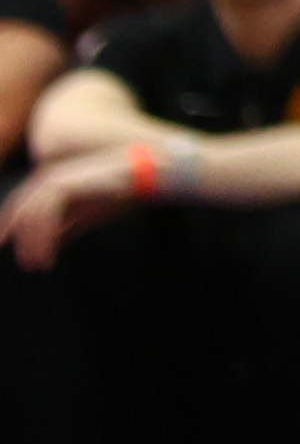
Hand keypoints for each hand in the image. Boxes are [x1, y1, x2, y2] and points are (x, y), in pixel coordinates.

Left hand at [0, 141, 146, 266]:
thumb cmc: (118, 192)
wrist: (141, 177)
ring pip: (31, 217)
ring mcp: (55, 180)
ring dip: (31, 244)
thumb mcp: (87, 213)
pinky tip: (47, 257)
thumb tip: (52, 242)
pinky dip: (43, 239)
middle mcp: (48, 178)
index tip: (1, 244)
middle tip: (23, 262)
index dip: (8, 225)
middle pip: (21, 211)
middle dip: (15, 237)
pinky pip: (45, 217)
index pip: (20, 204)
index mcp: (51, 181)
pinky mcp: (65, 186)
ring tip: (36, 266)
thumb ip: (67, 225)